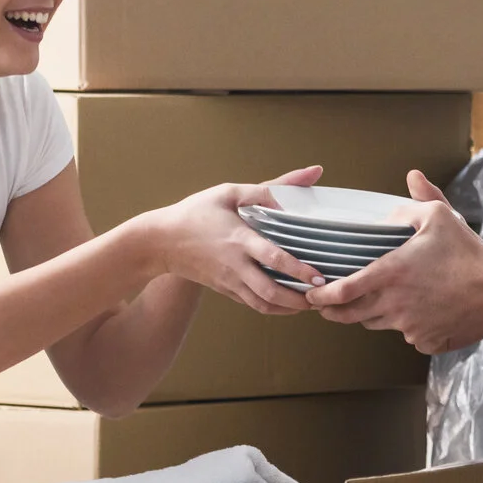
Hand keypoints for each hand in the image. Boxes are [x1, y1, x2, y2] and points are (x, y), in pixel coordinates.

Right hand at [149, 165, 326, 316]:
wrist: (160, 242)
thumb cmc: (195, 212)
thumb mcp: (230, 192)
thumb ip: (271, 187)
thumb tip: (312, 173)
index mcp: (239, 239)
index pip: (273, 258)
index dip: (298, 270)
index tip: (318, 276)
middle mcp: (235, 265)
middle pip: (271, 292)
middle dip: (300, 300)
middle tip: (323, 296)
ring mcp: (230, 281)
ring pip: (264, 305)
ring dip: (291, 309)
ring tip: (313, 303)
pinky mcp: (226, 290)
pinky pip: (254, 305)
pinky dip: (275, 309)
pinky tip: (291, 303)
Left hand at [305, 172, 482, 352]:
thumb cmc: (468, 254)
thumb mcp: (441, 216)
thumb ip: (417, 200)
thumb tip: (410, 179)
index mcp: (390, 274)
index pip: (342, 291)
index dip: (320, 296)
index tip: (311, 295)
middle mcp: (393, 304)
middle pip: (350, 316)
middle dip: (333, 312)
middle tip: (326, 305)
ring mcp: (408, 326)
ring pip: (376, 324)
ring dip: (368, 315)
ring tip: (371, 301)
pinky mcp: (424, 340)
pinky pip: (406, 335)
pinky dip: (405, 324)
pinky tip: (418, 309)